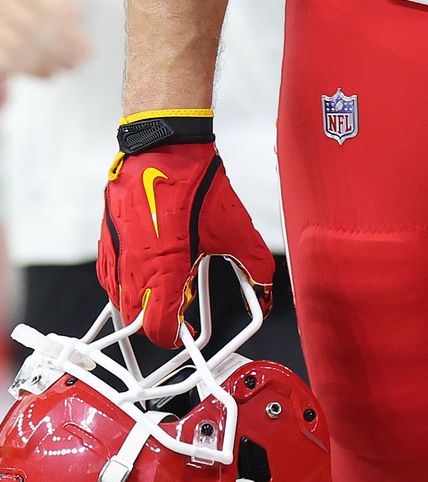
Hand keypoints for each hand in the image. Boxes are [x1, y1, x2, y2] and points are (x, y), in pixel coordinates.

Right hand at [0, 0, 89, 76]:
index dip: (59, 7)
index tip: (79, 17)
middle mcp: (0, 2)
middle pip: (31, 24)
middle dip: (61, 40)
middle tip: (86, 53)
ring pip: (19, 46)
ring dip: (49, 57)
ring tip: (74, 65)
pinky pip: (9, 61)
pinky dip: (31, 69)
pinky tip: (52, 73)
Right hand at [98, 142, 274, 346]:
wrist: (165, 144)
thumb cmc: (195, 182)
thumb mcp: (234, 227)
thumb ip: (254, 264)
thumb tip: (266, 290)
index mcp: (163, 270)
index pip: (159, 328)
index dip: (175, 337)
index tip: (189, 331)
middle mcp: (134, 266)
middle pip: (136, 319)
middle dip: (157, 321)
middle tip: (179, 307)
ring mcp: (116, 251)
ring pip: (119, 298)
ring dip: (139, 303)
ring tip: (163, 287)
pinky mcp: (107, 236)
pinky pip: (108, 274)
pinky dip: (122, 282)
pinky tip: (142, 269)